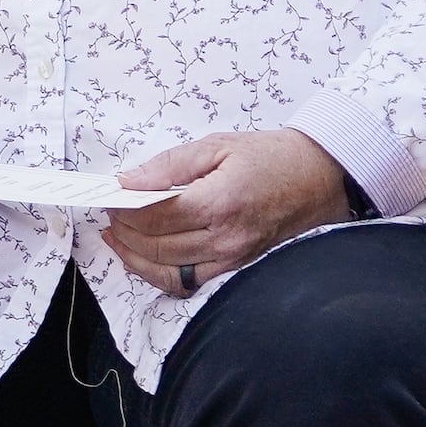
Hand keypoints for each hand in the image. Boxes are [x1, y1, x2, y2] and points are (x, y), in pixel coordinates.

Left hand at [101, 128, 352, 294]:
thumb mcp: (218, 145)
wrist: (317, 178)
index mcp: (220, 201)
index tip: (108, 197)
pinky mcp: (235, 268)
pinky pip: (187, 281)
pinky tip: (143, 258)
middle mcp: (226, 237)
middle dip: (124, 231)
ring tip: (116, 238)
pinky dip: (158, 274)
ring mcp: (231, 258)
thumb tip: (127, 182)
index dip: (124, 209)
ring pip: (166, 270)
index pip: (156, 215)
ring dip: (134, 257)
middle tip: (110, 213)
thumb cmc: (270, 157)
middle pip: (157, 245)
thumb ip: (168, 166)